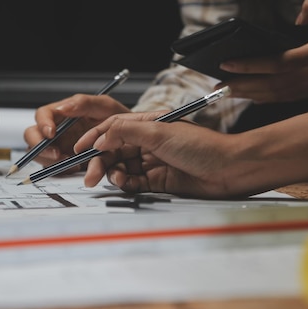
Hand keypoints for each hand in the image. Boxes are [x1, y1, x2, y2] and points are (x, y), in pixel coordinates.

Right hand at [23, 94, 129, 167]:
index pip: (42, 115)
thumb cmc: (115, 119)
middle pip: (33, 136)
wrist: (127, 140)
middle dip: (40, 147)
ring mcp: (59, 147)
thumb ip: (84, 103)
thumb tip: (63, 107)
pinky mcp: (64, 162)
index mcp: (62, 114)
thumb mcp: (105, 106)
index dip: (42, 124)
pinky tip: (76, 168)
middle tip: (57, 154)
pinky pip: (53, 168)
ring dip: (51, 161)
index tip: (51, 133)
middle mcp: (57, 130)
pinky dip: (61, 170)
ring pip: (40, 155)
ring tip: (72, 162)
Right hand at [73, 112, 240, 197]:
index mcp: (147, 124)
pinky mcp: (158, 181)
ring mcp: (153, 162)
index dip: (93, 138)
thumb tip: (100, 137)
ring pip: (121, 167)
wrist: (229, 171)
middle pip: (113, 151)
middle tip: (89, 175)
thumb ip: (126, 132)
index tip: (78, 150)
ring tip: (117, 179)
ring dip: (113, 173)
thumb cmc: (202, 147)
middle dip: (99, 162)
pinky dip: (127, 184)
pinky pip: (134, 182)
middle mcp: (148, 142)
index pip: (112, 129)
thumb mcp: (159, 132)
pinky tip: (127, 184)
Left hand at [219, 0, 307, 102]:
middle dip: (241, 85)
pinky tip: (251, 97)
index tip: (226, 63)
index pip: (274, 64)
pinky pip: (287, 98)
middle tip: (217, 85)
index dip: (248, 65)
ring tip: (227, 91)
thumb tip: (295, 19)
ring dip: (250, 94)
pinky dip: (267, 99)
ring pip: (276, 96)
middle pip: (270, 86)